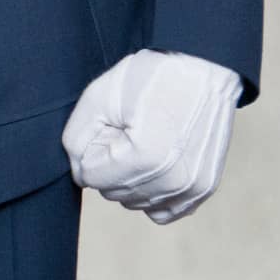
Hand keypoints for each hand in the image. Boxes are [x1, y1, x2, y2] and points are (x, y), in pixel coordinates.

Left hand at [61, 49, 242, 223]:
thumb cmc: (150, 77)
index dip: (94, 148)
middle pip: (111, 191)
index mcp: (146, 157)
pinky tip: (153, 165)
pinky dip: (150, 193)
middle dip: (110, 163)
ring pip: (133, 201)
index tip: (112, 125)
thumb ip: (76, 141)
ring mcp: (192, 187)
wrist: (203, 68)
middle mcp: (174, 180)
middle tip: (130, 130)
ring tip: (146, 141)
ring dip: (129, 177)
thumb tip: (80, 175)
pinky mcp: (203, 188)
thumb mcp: (98, 98)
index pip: (90, 177)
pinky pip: (162, 211)